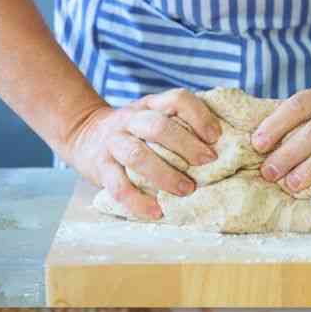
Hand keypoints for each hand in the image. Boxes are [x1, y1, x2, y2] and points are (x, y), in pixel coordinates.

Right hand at [63, 89, 221, 219]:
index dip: (199, 115)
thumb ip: (179, 123)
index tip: (216, 136)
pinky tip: (156, 212)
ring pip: (136, 154)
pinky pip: (117, 185)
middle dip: (186, 146)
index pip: (177, 99)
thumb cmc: (134, 132)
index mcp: (150, 105)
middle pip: (157, 126)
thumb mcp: (153, 116)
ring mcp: (113, 142)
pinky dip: (137, 201)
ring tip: (187, 190)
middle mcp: (130, 119)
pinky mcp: (100, 166)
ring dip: (165, 174)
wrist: (84, 134)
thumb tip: (226, 143)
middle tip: (208, 163)